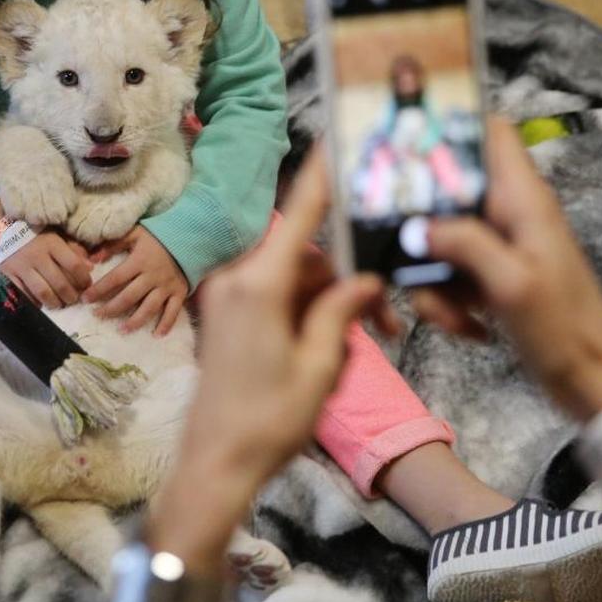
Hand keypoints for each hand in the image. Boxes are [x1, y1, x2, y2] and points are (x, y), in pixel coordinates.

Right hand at [0, 197, 91, 308]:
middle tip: (75, 299)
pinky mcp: (8, 276)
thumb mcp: (56, 234)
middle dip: (71, 296)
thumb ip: (73, 249)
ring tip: (60, 304)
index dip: (83, 278)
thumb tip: (90, 267)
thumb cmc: (35, 232)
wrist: (1, 229)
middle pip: (60, 283)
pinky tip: (41, 303)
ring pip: (43, 292)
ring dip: (55, 302)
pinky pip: (24, 295)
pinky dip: (34, 302)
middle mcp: (37, 256)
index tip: (87, 284)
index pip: (73, 265)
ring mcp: (21, 268)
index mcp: (51, 243)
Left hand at [85, 226, 188, 334]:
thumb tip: (92, 259)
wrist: (191, 236)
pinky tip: (157, 335)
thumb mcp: (135, 233)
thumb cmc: (160, 235)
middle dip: (111, 308)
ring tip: (122, 330)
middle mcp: (152, 276)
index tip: (85, 299)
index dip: (99, 290)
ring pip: (148, 308)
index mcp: (139, 261)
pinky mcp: (180, 292)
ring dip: (134, 321)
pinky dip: (166, 324)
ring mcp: (166, 286)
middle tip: (97, 316)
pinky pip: (173, 311)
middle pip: (128, 297)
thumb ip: (113, 244)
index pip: (115, 278)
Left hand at [146, 148, 396, 573]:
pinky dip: (305, 313)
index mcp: (259, 285)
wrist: (213, 464)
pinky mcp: (227, 314)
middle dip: (347, 280)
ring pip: (294, 278)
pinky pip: (275, 296)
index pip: (300, 213)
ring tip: (360, 347)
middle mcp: (237, 279)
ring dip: (329, 303)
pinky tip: (328, 349)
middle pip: (306, 255)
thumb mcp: (320, 367)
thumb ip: (343, 312)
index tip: (336, 137)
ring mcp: (228, 296)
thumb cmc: (267, 421)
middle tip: (387, 321)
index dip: (321, 174)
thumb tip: (367, 279)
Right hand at [424, 116, 601, 419]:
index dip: (453, 127)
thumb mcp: (512, 285)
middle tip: (416, 261)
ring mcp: (501, 245)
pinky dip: (448, 299)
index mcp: (523, 200)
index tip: (410, 149)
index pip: (493, 131)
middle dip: (423, 227)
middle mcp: (510, 213)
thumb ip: (466, 243)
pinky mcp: (493, 275)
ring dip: (434, 278)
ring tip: (453, 315)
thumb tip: (418, 225)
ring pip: (442, 238)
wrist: (592, 385)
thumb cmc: (564, 331)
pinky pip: (452, 273)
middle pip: (448, 192)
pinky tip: (468, 327)